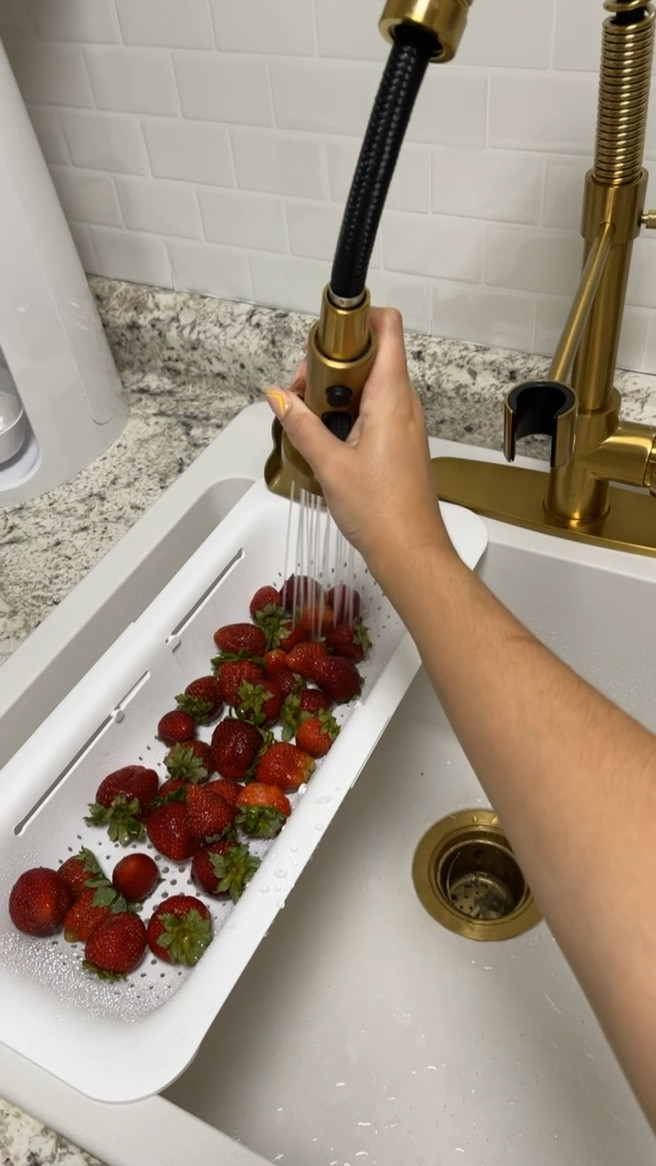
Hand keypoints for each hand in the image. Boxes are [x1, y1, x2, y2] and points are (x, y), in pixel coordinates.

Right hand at [264, 307, 452, 579]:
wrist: (411, 551)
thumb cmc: (380, 511)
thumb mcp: (329, 465)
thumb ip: (301, 424)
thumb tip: (277, 395)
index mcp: (391, 395)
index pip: (387, 327)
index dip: (356, 319)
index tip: (322, 338)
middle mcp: (404, 402)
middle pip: (370, 354)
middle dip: (331, 363)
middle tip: (302, 392)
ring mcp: (405, 422)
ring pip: (370, 383)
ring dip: (337, 391)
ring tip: (310, 419)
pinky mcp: (401, 441)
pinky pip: (375, 409)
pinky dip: (349, 413)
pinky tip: (328, 439)